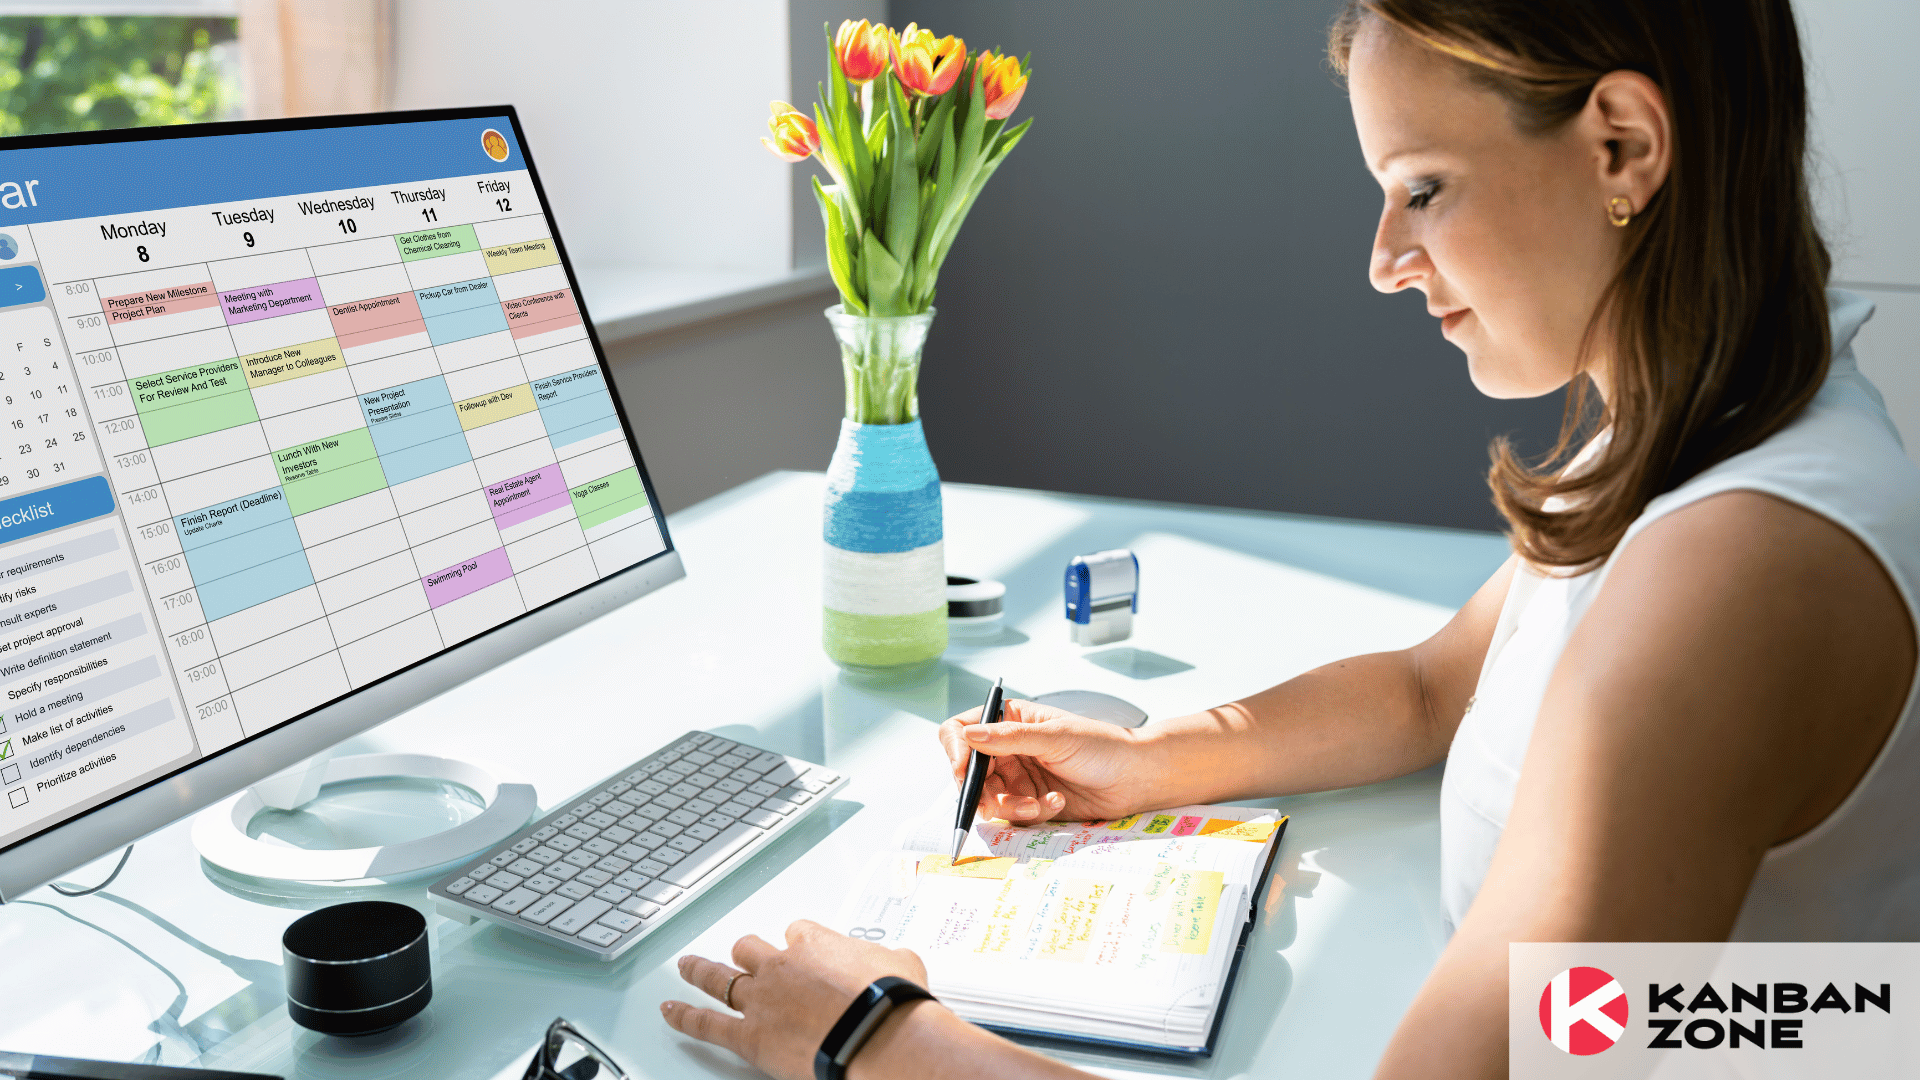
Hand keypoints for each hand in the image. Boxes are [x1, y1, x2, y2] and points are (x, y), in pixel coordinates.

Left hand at [663, 920, 939, 1079]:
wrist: (877, 1034)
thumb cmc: (892, 1001)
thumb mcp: (901, 964)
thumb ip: (887, 959)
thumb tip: (898, 962)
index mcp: (815, 943)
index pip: (797, 931)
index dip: (797, 941)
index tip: (801, 949)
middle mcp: (781, 965)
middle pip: (750, 948)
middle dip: (746, 952)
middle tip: (743, 954)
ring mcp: (761, 999)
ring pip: (720, 979)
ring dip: (700, 971)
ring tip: (687, 966)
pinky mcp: (750, 1035)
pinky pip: (707, 1023)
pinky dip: (685, 1017)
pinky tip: (670, 1011)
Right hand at [938, 698, 1153, 824]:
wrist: (1135, 778)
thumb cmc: (1101, 746)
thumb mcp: (1055, 737)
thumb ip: (1010, 738)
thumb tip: (969, 735)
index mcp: (1010, 720)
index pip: (961, 732)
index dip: (957, 751)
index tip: (964, 769)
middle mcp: (1007, 749)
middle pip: (969, 774)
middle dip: (985, 791)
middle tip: (1008, 800)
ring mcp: (1017, 777)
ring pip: (988, 799)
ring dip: (1011, 806)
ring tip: (1039, 805)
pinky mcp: (1030, 802)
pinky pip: (1012, 815)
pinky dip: (1031, 813)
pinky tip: (1057, 803)